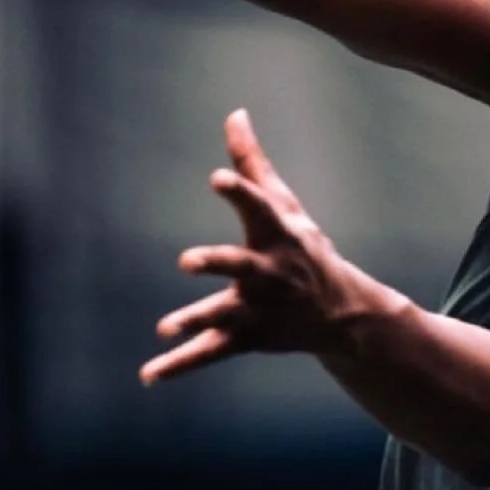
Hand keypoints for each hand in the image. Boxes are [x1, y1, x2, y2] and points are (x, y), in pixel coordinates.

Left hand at [142, 110, 389, 385]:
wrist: (342, 314)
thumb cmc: (305, 249)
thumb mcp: (285, 205)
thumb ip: (252, 164)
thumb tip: (234, 114)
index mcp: (278, 235)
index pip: (258, 208)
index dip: (239, 193)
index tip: (217, 178)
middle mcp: (268, 273)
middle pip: (240, 266)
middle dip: (216, 263)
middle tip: (186, 261)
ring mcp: (258, 308)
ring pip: (224, 315)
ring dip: (197, 320)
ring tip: (166, 327)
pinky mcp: (247, 337)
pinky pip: (210, 353)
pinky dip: (179, 365)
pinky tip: (147, 375)